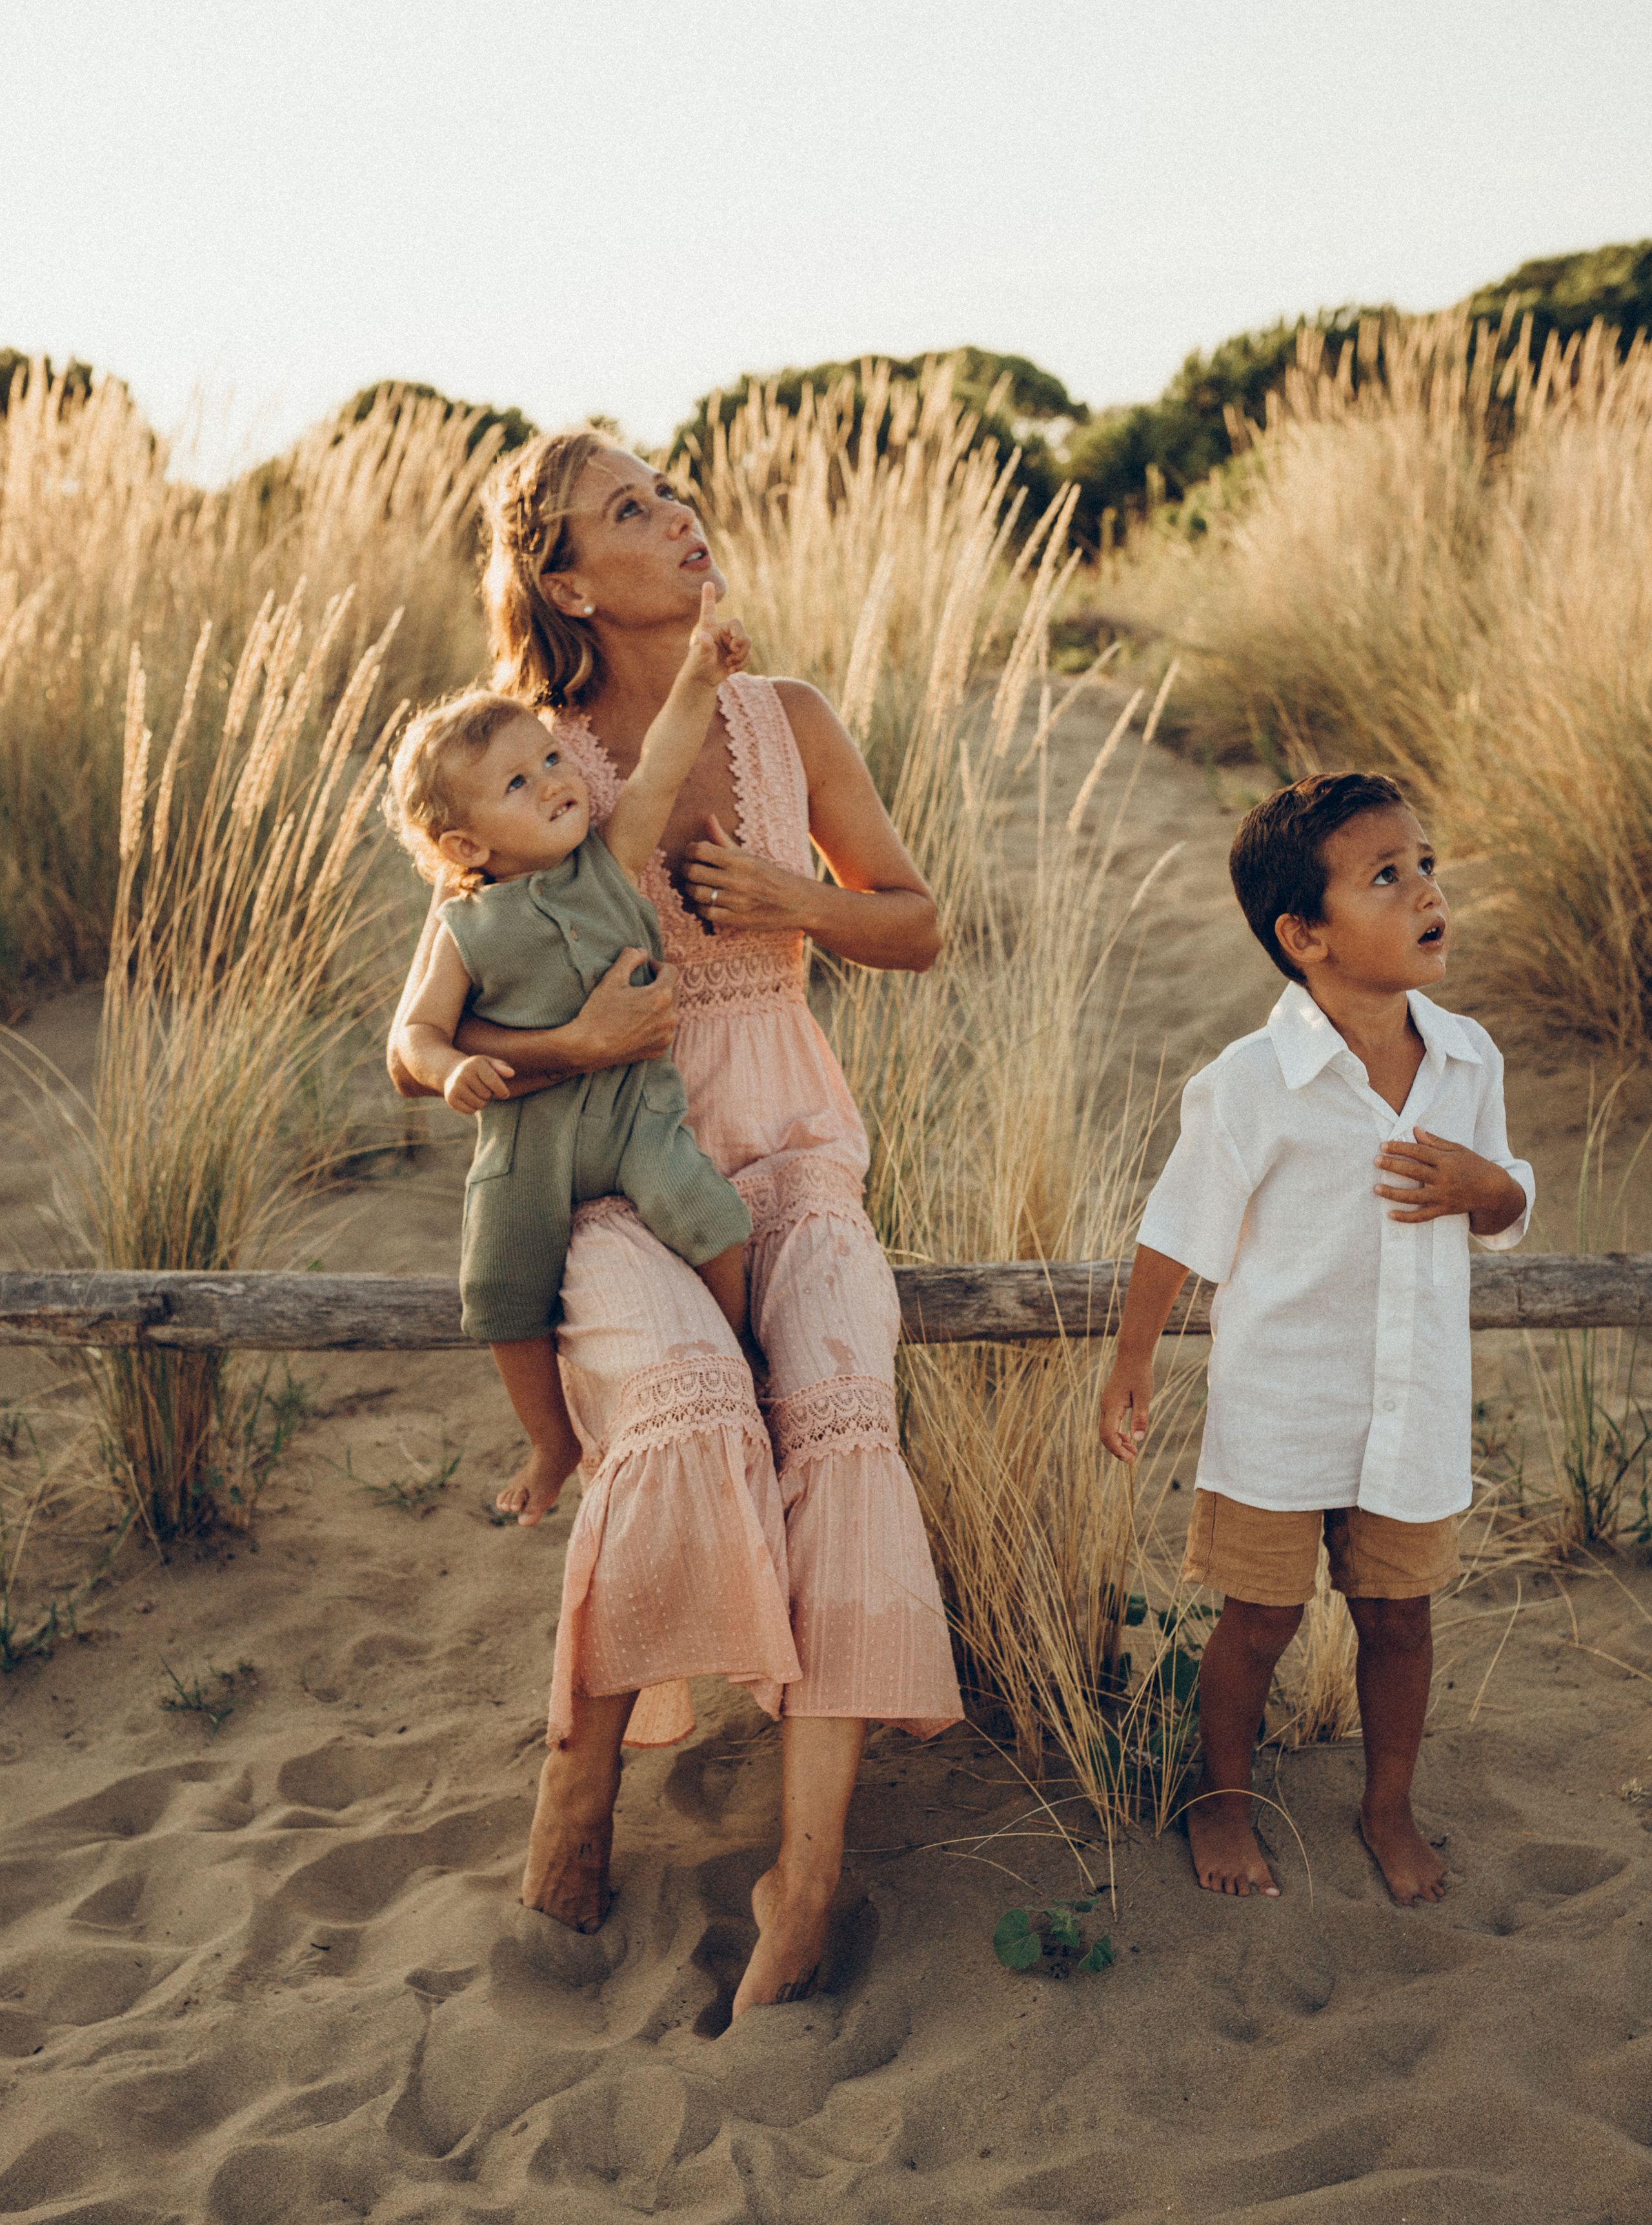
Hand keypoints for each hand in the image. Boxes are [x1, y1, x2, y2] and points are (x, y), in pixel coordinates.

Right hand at [445, 1055, 513, 1113]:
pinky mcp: (451, 1099)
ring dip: (482, 1101)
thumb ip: (502, 1067)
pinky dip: (473, 1107)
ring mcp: (455, 1087)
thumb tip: (511, 1073)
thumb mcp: (489, 1063)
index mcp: (476, 1063)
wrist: (452, 1072)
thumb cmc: (478, 1068)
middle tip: (483, 1088)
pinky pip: (470, 1111)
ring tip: (476, 1092)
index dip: (502, 1091)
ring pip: (479, 1104)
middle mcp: (463, 1074)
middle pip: (487, 1095)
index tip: (504, 1093)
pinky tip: (469, 1098)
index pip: (494, 1082)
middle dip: (489, 1094)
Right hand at [563, 947, 679, 1065]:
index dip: (659, 966)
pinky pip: (664, 1031)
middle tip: (644, 984)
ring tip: (642, 1004)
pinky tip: (640, 1023)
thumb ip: (629, 958)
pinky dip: (657, 1025)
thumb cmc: (599, 1011)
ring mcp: (665, 1036)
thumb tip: (642, 951)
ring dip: (661, 1005)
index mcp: (661, 996)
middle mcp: (669, 1017)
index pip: (672, 972)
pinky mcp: (659, 1050)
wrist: (589, 1048)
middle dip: (662, 985)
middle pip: (673, 992)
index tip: (648, 967)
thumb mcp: (612, 978)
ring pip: (670, 1013)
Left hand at [678, 580, 749, 689]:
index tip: (708, 583)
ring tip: (729, 663)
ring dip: (741, 655)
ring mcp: (731, 641)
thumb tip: (704, 636)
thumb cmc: (697, 666)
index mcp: (709, 628)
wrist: (704, 679)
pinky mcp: (738, 652)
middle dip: (741, 639)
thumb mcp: (698, 657)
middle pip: (739, 627)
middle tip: (734, 649)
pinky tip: (731, 669)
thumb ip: (703, 646)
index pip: (709, 610)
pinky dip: (742, 663)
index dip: (709, 597)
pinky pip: (748, 654)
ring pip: (747, 642)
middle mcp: (722, 631)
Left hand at [682, 812, 822, 932]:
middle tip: (688, 869)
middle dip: (686, 869)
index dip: (690, 850)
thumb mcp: (749, 856)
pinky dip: (700, 907)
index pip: (701, 850)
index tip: (692, 853)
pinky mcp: (737, 920)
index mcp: (740, 861)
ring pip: (697, 893)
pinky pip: (706, 913)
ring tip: (695, 885)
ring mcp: (737, 901)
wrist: (797, 902)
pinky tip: (705, 902)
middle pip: (694, 872)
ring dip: (690, 889)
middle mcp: (738, 880)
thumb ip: (724, 840)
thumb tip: (708, 817)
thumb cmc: (770, 876)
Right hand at [1099, 1354, 1154, 1463]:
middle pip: (1104, 1436)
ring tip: (1133, 1450)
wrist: (1132, 1354)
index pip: (1108, 1435)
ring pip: (1106, 1430)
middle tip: (1132, 1459)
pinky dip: (1117, 1433)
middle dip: (1116, 1450)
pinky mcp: (1110, 1402)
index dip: (1117, 1450)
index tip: (1130, 1459)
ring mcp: (1106, 1404)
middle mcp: (1105, 1407)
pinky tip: (1128, 1436)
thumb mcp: (1144, 1396)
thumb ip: (1140, 1417)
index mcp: (1112, 1406)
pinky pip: (1109, 1423)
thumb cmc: (1139, 1373)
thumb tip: (1138, 1439)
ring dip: (1117, 1442)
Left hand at [1374, 1129, 1526, 1232]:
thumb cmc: (1474, 1165)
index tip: (1384, 1146)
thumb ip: (1435, 1142)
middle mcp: (1444, 1179)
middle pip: (1414, 1172)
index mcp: (1446, 1161)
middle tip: (1376, 1161)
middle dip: (1393, 1166)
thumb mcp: (1458, 1149)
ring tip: (1376, 1188)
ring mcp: (1443, 1196)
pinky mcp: (1444, 1210)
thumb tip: (1415, 1130)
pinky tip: (1390, 1215)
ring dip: (1393, 1193)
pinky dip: (1406, 1217)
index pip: (1419, 1152)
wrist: (1493, 1190)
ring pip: (1414, 1196)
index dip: (1400, 1148)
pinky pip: (1422, 1216)